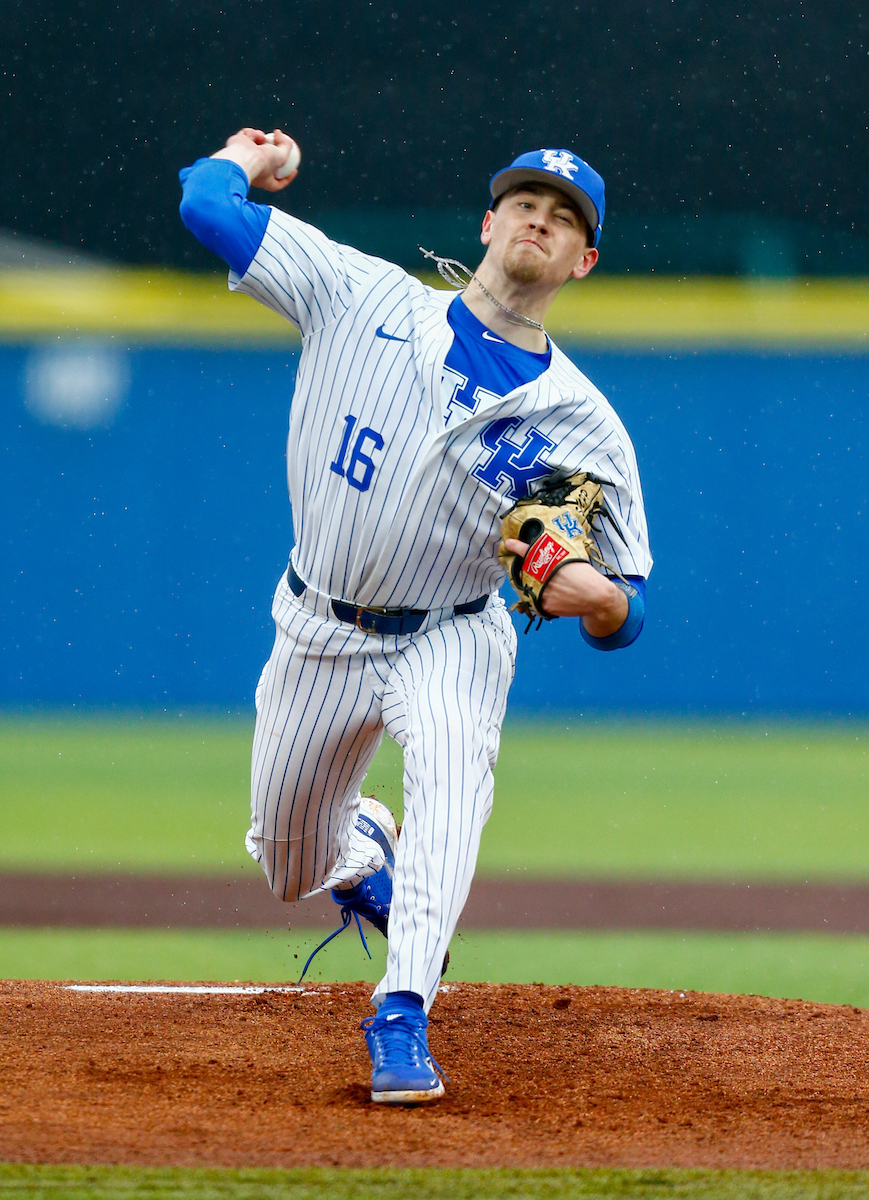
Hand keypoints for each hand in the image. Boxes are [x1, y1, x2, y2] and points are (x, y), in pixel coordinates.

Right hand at [211, 128, 298, 191]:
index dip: (287, 177)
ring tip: (261, 138)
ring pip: (257, 142)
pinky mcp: (237, 145)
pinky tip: (250, 136)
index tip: (295, 170)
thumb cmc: (262, 161)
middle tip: (276, 141)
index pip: (278, 182)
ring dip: (261, 137)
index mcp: (265, 180)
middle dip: (272, 149)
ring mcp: (245, 157)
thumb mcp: (281, 156)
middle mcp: (254, 170)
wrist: (242, 156)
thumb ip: (286, 146)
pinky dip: (251, 133)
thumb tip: (279, 134)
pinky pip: (247, 135)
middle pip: (267, 159)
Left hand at [503, 538, 628, 634]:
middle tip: (538, 573)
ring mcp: (543, 592)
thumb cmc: (587, 576)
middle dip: (527, 572)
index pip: (530, 552)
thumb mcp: (572, 560)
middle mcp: (544, 576)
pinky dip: (545, 599)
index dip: (517, 547)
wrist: (596, 597)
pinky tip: (557, 597)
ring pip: (531, 588)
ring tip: (552, 587)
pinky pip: (538, 601)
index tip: (509, 543)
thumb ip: (555, 560)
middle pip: (527, 572)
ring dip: (535, 586)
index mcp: (551, 562)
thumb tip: (545, 558)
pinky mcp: (545, 605)